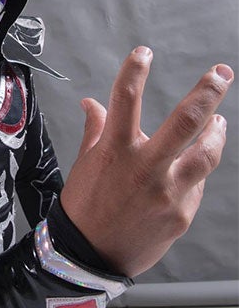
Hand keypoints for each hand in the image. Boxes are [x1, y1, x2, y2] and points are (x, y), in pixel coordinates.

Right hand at [61, 47, 232, 276]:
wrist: (90, 254)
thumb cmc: (84, 207)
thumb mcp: (85, 164)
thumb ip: (96, 129)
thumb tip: (90, 102)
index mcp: (115, 150)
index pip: (126, 98)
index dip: (135, 69)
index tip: (144, 53)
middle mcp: (144, 168)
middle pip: (185, 121)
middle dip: (208, 92)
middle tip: (221, 74)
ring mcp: (167, 192)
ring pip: (206, 154)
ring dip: (216, 134)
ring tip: (218, 124)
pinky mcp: (181, 214)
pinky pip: (195, 185)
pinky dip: (193, 174)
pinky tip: (186, 173)